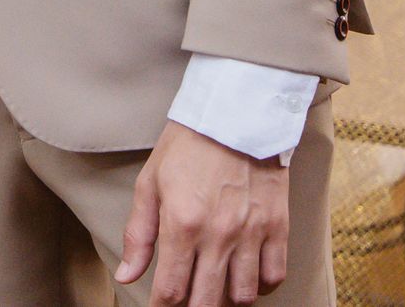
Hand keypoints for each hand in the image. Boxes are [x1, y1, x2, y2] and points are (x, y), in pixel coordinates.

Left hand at [116, 120, 290, 306]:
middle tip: (186, 301)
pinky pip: (274, 277)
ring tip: (214, 289)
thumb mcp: (150, 184)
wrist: (234, 115)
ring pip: (243, 296)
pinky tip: (244, 277)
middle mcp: (218, 234)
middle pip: (207, 301)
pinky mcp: (277, 227)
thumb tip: (127, 275)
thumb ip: (139, 235)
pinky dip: (260, 286)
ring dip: (226, 299)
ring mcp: (251, 233)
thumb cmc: (186, 147)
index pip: (171, 289)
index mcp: (182, 223)